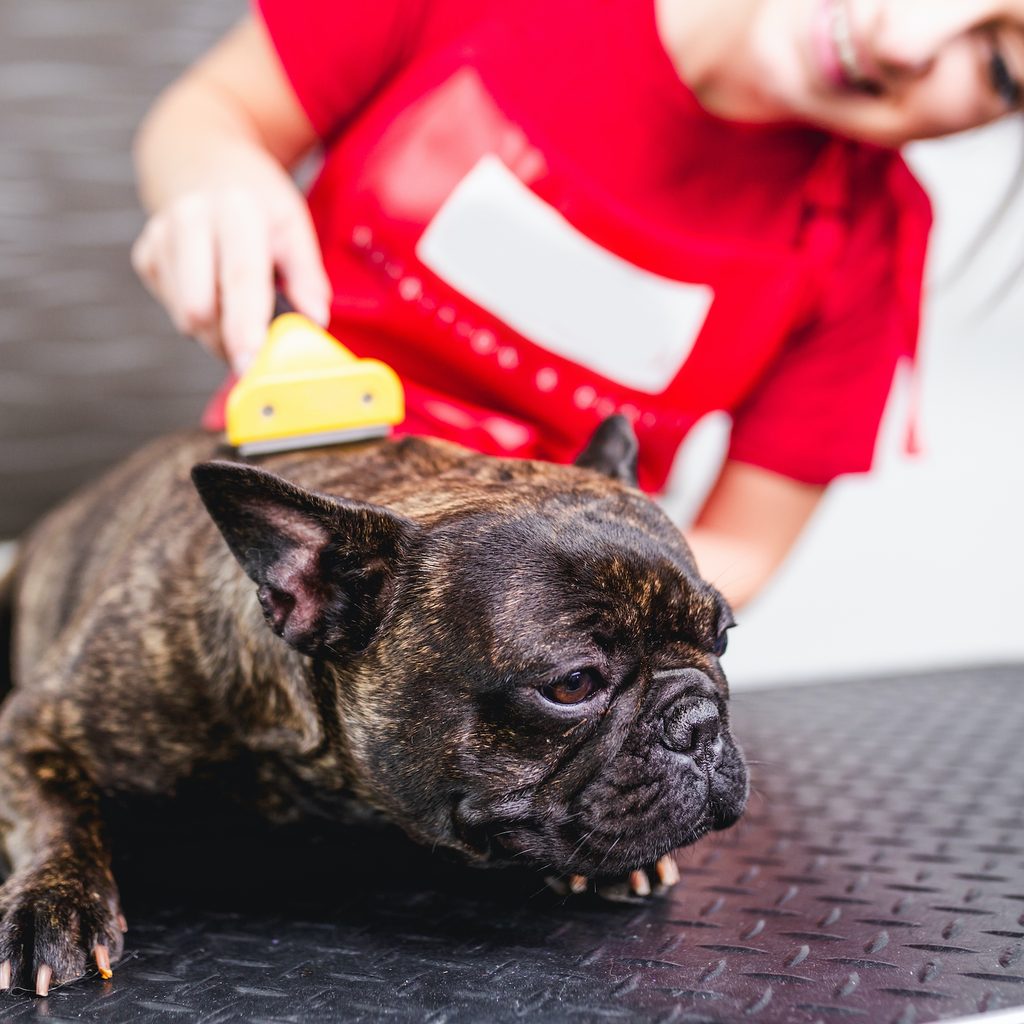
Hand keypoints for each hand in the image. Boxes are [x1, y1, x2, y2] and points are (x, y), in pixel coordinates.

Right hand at [131, 182, 331, 373]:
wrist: (204, 163)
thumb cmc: (259, 203)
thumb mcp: (294, 227)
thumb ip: (308, 279)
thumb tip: (314, 324)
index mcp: (235, 209)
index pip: (239, 277)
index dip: (245, 326)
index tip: (250, 364)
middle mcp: (190, 219)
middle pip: (200, 308)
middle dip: (229, 341)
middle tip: (258, 347)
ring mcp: (160, 238)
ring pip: (186, 318)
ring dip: (218, 333)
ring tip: (240, 308)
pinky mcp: (145, 257)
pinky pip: (175, 312)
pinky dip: (201, 317)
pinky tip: (214, 289)